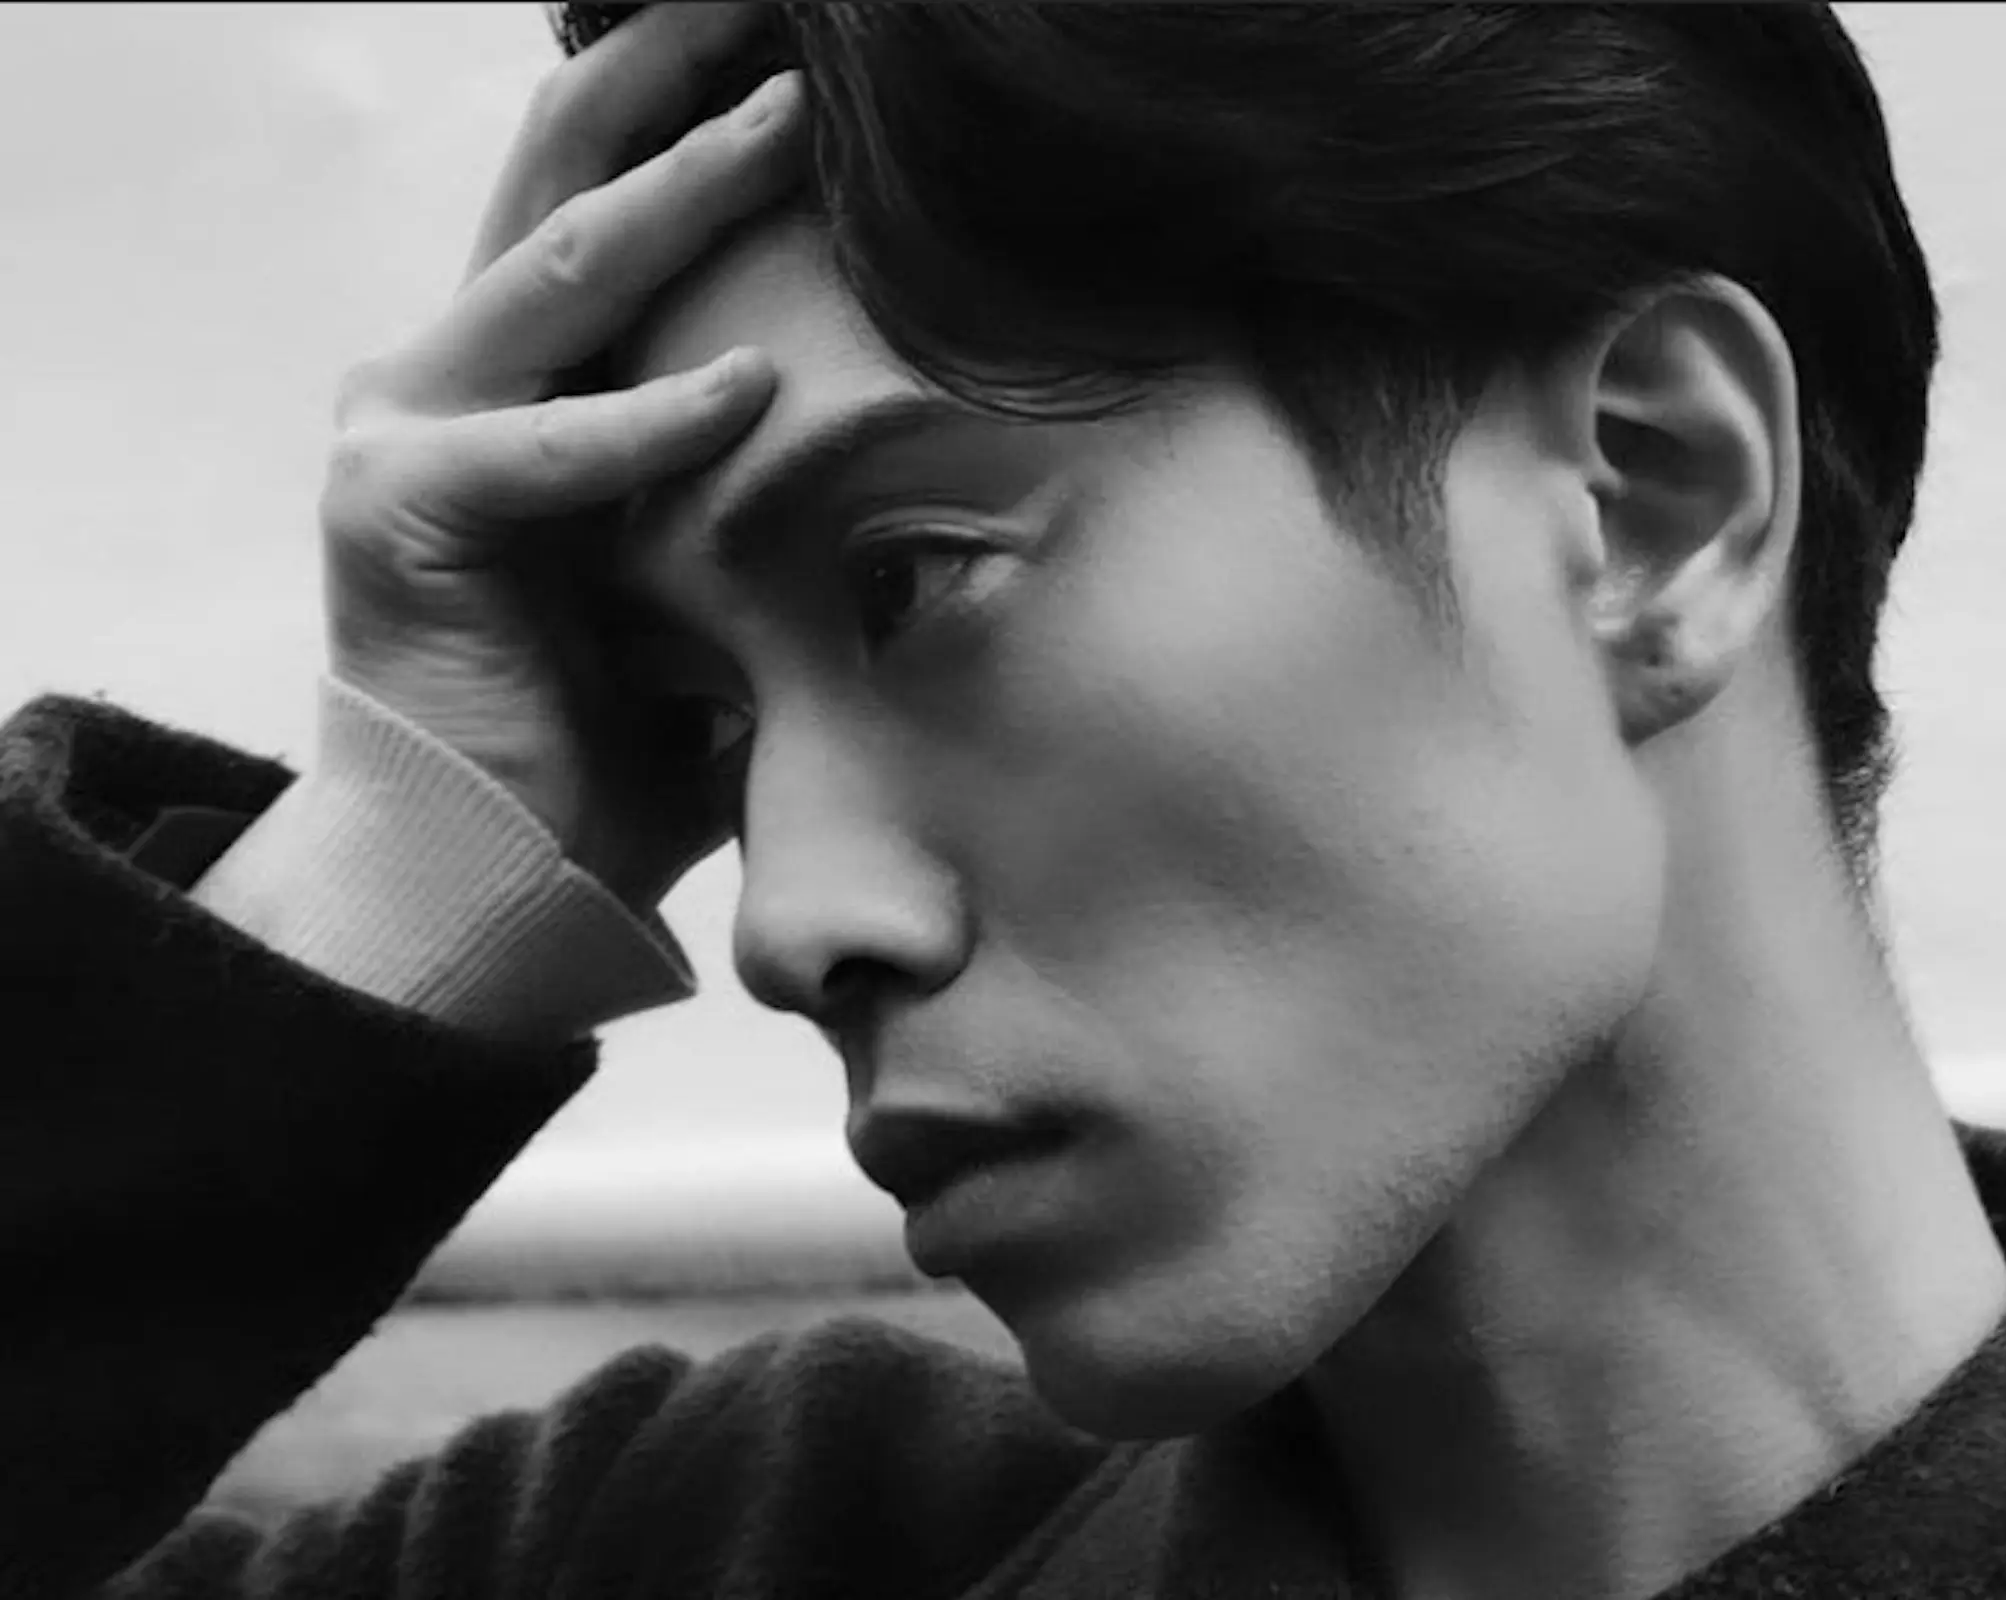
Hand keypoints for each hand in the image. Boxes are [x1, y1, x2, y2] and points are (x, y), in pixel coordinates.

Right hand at [322, 3, 796, 907]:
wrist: (500, 866)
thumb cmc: (618, 726)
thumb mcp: (713, 573)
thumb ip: (771, 493)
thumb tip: (938, 467)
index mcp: (524, 372)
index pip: (608, 191)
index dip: (691, 100)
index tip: (796, 42)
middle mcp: (451, 369)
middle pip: (565, 165)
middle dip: (671, 67)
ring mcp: (406, 425)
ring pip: (555, 266)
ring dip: (679, 180)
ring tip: (794, 103)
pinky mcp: (396, 511)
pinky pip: (547, 449)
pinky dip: (649, 421)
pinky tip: (751, 388)